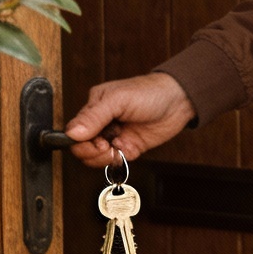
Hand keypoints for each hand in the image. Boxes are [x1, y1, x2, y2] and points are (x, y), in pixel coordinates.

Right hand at [63, 73, 192, 167]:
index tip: (94, 142)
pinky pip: (114, 161)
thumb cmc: (149, 92)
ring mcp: (115, 136)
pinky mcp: (128, 147)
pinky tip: (126, 150)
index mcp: (95, 107)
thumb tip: (73, 133)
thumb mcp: (118, 99)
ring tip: (117, 148)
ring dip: (104, 158)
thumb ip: (94, 116)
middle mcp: (102, 123)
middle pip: (82, 148)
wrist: (179, 101)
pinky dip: (117, 161)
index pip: (74, 131)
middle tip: (106, 146)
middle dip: (91, 152)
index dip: (80, 142)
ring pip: (96, 158)